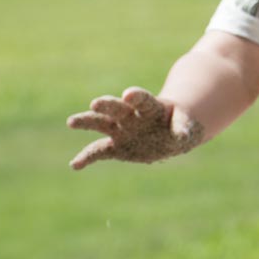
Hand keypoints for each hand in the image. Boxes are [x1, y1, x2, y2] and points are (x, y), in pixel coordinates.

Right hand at [66, 86, 203, 169]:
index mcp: (151, 107)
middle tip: (96, 103)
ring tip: (72, 121)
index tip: (129, 93)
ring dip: (88, 121)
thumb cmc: (180, 124)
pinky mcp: (116, 146)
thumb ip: (183, 128)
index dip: (136, 96)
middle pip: (118, 108)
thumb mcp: (187, 125)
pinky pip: (99, 151)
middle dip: (108, 105)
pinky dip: (87, 157)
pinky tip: (75, 165)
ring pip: (102, 123)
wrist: (171, 133)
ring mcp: (122, 130)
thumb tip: (182, 136)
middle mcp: (132, 116)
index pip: (143, 99)